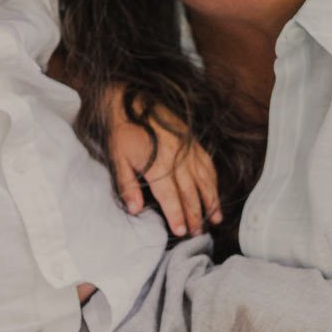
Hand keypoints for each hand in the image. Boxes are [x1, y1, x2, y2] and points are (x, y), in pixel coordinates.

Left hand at [105, 89, 220, 235]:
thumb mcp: (116, 158)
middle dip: (196, 215)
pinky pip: (208, 164)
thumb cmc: (121, 130)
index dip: (177, 216)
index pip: (171, 197)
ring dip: (210, 200)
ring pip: (205, 180)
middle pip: (191, 192)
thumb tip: (135, 210)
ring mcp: (188, 149)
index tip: (182, 232)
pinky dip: (213, 180)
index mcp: (158, 164)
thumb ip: (127, 186)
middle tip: (199, 233)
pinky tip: (215, 192)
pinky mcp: (193, 141)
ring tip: (215, 219)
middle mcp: (178, 158)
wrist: (131, 99)